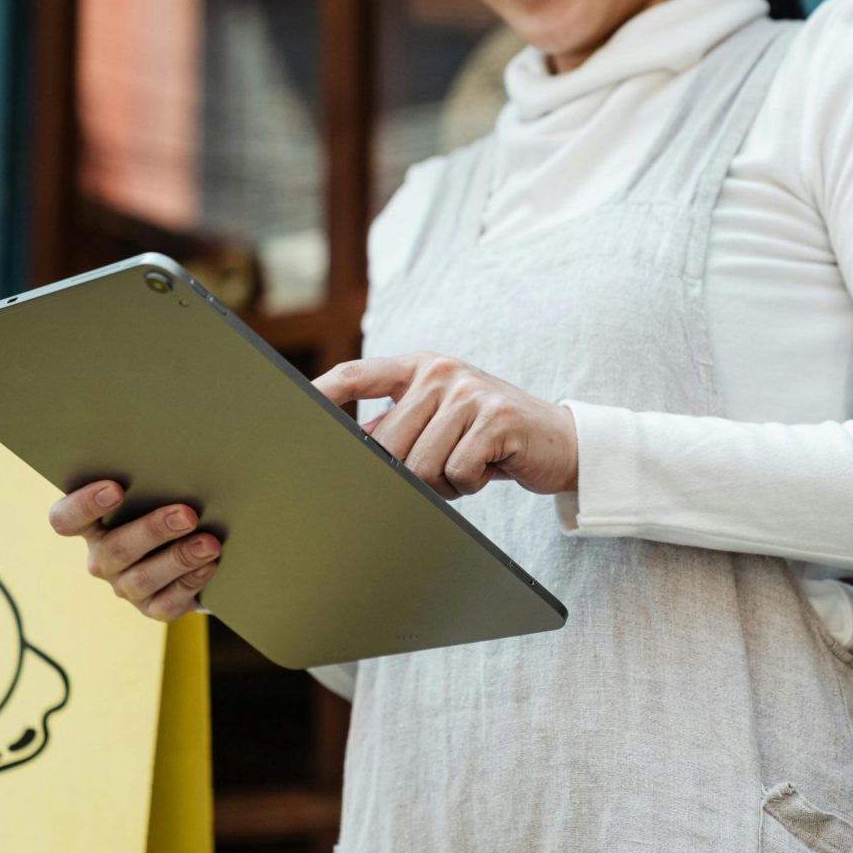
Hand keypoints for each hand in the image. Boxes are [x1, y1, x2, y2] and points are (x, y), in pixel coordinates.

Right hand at [47, 480, 221, 621]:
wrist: (189, 547)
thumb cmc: (166, 506)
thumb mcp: (155, 493)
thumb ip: (154, 483)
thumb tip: (179, 465)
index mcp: (91, 525)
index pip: (65, 518)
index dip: (84, 505)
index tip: (116, 489)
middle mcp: (102, 558)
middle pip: (115, 550)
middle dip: (153, 531)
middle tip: (187, 515)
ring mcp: (125, 586)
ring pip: (142, 579)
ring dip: (179, 559)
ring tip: (209, 544)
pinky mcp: (152, 607)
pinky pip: (167, 602)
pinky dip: (190, 583)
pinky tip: (209, 566)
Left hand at [313, 352, 578, 500]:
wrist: (559, 442)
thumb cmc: (490, 437)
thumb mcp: (440, 420)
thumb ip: (397, 426)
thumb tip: (342, 448)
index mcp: (420, 368)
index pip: (357, 375)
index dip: (322, 392)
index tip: (292, 409)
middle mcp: (441, 372)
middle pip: (387, 444)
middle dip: (410, 474)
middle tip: (444, 470)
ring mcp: (470, 392)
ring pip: (420, 465)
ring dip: (443, 482)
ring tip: (469, 466)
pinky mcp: (497, 419)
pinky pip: (456, 472)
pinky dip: (470, 484)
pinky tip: (489, 466)